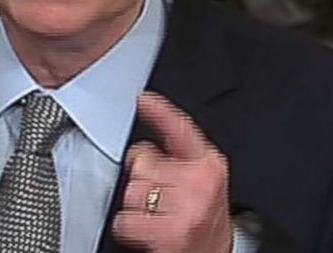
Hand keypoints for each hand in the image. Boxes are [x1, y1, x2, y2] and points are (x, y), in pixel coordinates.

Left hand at [111, 92, 232, 252]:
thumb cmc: (201, 223)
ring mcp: (187, 209)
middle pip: (141, 163)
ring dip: (135, 208)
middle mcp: (200, 184)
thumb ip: (177, 160)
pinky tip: (148, 233)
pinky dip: (128, 230)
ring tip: (158, 218)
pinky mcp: (170, 233)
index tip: (143, 99)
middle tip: (161, 201)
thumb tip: (143, 151)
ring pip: (130, 192)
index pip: (182, 130)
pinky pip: (124, 221)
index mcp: (209, 166)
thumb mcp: (200, 183)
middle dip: (142, 182)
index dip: (160, 112)